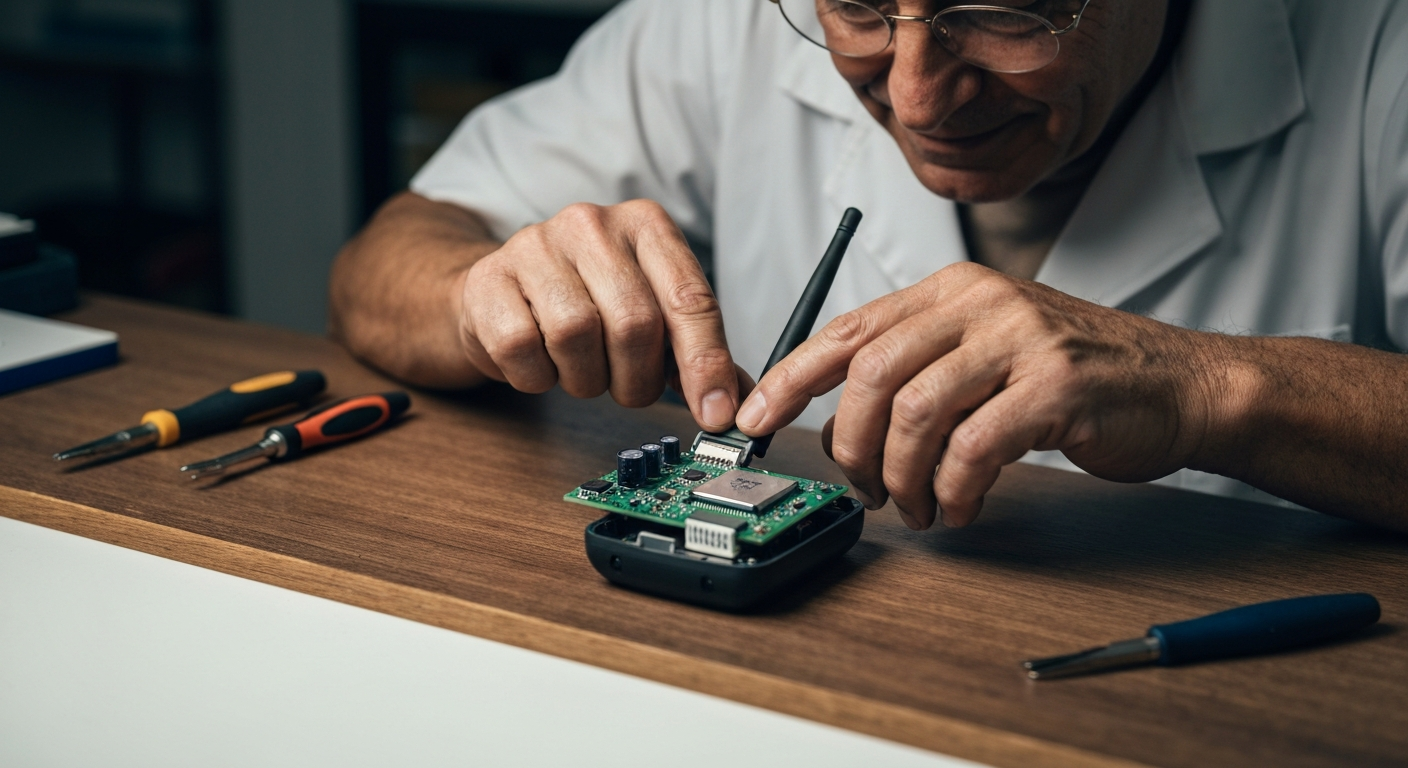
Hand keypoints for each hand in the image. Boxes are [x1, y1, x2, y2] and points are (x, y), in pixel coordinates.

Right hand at [459, 200, 743, 429]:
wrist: (497, 291)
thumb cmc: (585, 303)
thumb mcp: (649, 313)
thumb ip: (695, 352)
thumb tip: (736, 404)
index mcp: (646, 225)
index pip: (689, 298)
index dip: (706, 363)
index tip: (715, 412)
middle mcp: (592, 224)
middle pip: (635, 323)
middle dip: (638, 379)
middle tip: (628, 388)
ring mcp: (534, 245)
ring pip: (576, 336)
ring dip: (585, 379)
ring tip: (580, 370)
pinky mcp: (488, 279)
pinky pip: (522, 350)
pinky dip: (536, 377)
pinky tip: (539, 363)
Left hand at [734, 262, 1220, 528]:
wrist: (1181, 384)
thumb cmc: (1077, 378)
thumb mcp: (987, 349)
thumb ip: (918, 368)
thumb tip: (839, 423)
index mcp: (952, 291)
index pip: (847, 330)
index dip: (791, 380)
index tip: (755, 422)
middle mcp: (980, 303)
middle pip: (871, 375)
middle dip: (851, 447)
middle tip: (866, 489)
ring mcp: (1020, 340)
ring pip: (915, 413)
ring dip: (902, 478)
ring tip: (917, 506)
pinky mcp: (1056, 386)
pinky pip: (972, 448)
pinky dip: (953, 489)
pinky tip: (961, 506)